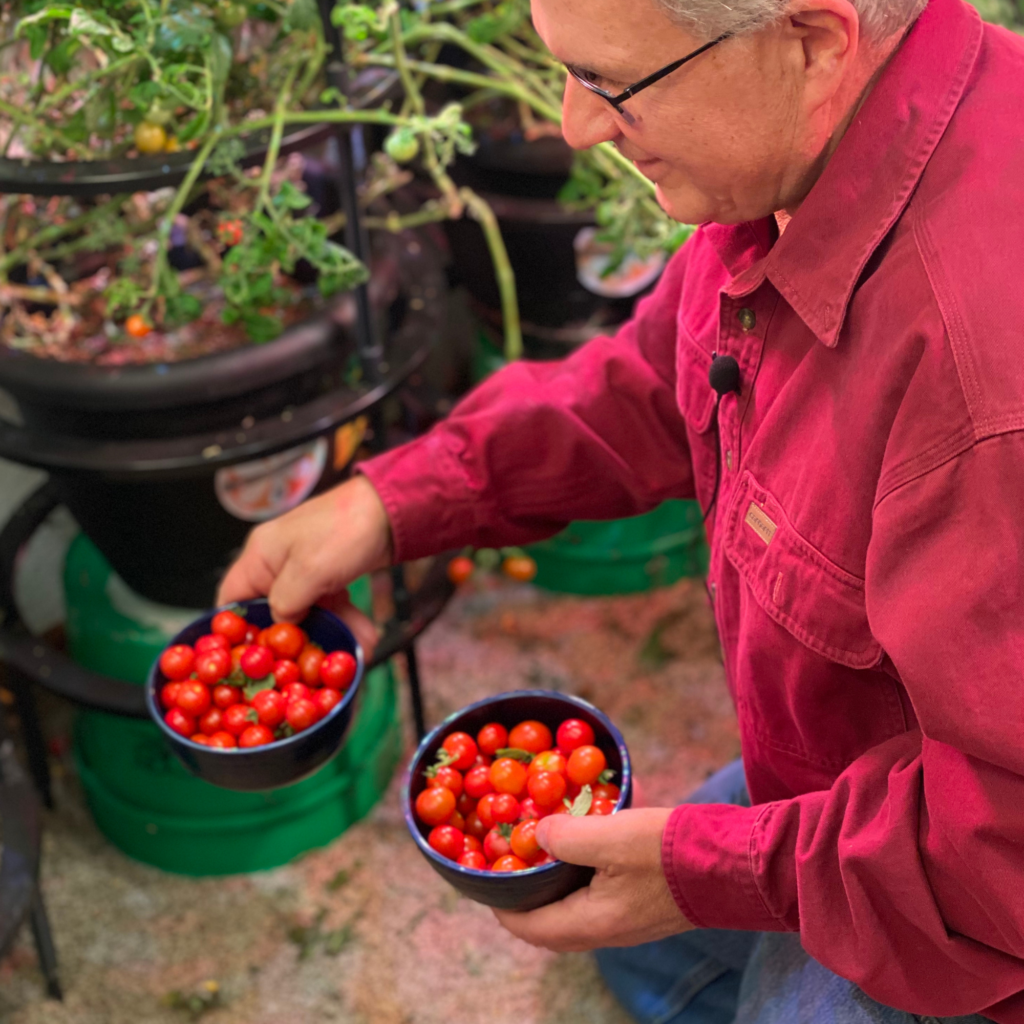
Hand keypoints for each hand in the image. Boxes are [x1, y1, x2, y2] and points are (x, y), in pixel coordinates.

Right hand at [217, 476, 391, 654]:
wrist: (391, 510)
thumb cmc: (346, 528)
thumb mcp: (309, 571)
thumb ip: (285, 603)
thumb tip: (279, 626)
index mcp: (260, 556)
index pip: (231, 601)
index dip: (238, 633)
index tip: (254, 660)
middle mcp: (278, 564)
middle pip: (272, 614)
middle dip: (294, 642)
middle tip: (309, 666)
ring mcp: (306, 571)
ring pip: (308, 614)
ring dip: (329, 635)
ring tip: (349, 653)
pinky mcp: (330, 576)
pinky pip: (331, 607)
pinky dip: (346, 622)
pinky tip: (364, 637)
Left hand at [493, 808, 692, 951]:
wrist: (735, 864)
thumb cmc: (671, 852)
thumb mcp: (611, 835)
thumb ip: (567, 837)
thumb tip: (537, 834)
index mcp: (593, 923)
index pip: (530, 928)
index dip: (502, 905)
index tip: (486, 879)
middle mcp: (607, 930)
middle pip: (550, 923)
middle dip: (525, 897)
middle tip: (510, 862)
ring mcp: (628, 920)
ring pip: (574, 909)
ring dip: (553, 885)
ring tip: (541, 849)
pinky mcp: (643, 904)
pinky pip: (597, 895)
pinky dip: (580, 875)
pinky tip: (583, 842)